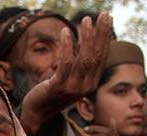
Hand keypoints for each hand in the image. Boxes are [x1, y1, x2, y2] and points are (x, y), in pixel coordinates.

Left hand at [20, 13, 112, 135]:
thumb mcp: (71, 77)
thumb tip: (88, 42)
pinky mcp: (58, 87)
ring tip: (85, 20)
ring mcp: (72, 88)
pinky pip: (65, 63)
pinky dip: (67, 46)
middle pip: (96, 56)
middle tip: (102, 14)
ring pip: (84, 59)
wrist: (38, 111)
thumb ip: (80, 64)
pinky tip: (65, 32)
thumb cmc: (53, 90)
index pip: (101, 56)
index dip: (105, 37)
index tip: (107, 19)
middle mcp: (85, 86)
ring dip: (86, 38)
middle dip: (100, 34)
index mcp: (91, 83)